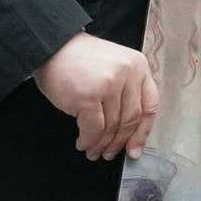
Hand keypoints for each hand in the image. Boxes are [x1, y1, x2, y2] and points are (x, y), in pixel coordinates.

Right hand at [36, 32, 159, 158]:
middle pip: (130, 119)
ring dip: (102, 144)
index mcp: (138, 66)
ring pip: (112, 127)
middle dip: (119, 142)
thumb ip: (126, 91)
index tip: (134, 149)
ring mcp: (109, 84)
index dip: (142, 132)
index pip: (150, 106)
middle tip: (110, 154)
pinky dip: (88, 140)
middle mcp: (128, 73)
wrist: (51, 46)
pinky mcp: (89, 96)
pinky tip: (83, 143)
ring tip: (93, 151)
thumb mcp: (114, 66)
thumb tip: (128, 133)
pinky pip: (93, 129)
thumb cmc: (80, 60)